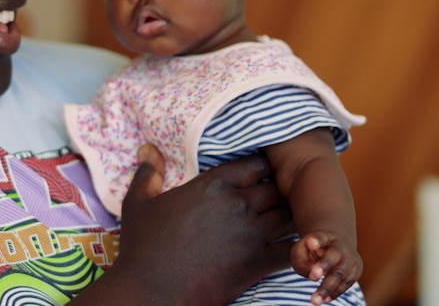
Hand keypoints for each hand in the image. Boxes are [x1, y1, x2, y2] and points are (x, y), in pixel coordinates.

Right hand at [97, 145, 294, 305]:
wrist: (150, 290)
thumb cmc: (142, 246)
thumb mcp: (138, 202)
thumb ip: (149, 172)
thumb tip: (147, 148)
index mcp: (212, 185)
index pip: (255, 164)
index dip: (262, 168)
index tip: (261, 176)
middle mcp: (237, 204)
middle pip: (276, 188)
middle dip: (280, 192)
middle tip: (279, 200)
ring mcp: (251, 233)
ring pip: (289, 215)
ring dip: (291, 217)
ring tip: (289, 222)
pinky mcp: (258, 263)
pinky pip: (293, 249)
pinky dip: (300, 249)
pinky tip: (298, 251)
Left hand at [291, 230, 362, 304]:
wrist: (337, 247)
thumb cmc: (313, 250)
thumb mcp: (302, 249)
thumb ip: (302, 260)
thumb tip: (313, 276)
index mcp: (325, 236)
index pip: (321, 236)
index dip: (317, 240)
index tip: (311, 242)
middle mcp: (339, 246)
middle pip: (333, 255)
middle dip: (324, 266)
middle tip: (313, 276)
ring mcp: (350, 259)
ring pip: (340, 273)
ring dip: (327, 287)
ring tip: (315, 300)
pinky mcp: (355, 272)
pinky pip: (345, 284)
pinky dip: (334, 292)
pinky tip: (324, 299)